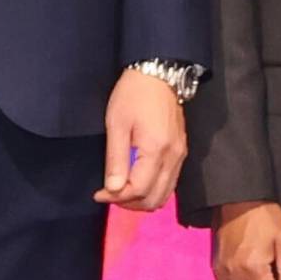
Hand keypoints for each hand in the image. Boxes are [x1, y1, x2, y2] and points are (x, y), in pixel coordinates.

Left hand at [98, 69, 184, 211]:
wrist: (158, 76)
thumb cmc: (132, 96)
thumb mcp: (116, 124)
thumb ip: (116, 159)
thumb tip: (113, 189)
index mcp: (157, 151)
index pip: (139, 190)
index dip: (117, 197)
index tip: (99, 194)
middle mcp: (174, 158)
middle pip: (155, 199)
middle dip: (130, 203)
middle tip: (109, 195)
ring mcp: (181, 156)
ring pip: (165, 194)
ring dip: (142, 199)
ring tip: (120, 190)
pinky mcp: (182, 153)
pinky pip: (170, 182)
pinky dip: (153, 189)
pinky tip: (136, 181)